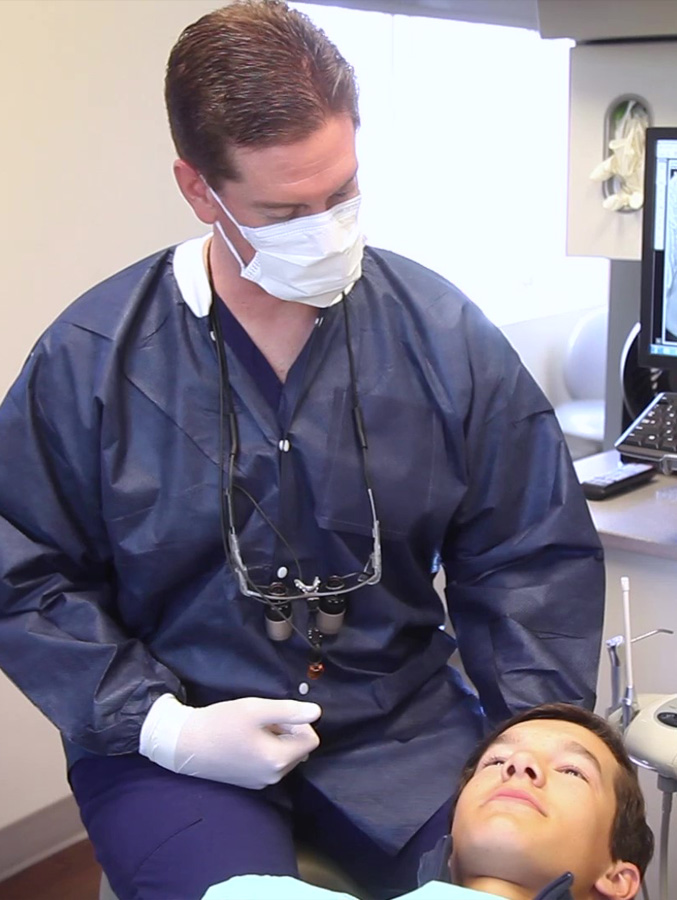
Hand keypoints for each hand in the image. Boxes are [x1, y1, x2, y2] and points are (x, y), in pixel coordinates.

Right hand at [140, 694, 321, 788]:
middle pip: (298, 748)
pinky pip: (269, 763)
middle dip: (287, 730)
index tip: (277, 714)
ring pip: (284, 755)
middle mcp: (273, 777)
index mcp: (278, 760)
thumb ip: (289, 711)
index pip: (311, 739)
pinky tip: (244, 740)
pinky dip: (264, 749)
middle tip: (262, 719)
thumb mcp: (256, 710)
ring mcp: (260, 782)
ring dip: (276, 739)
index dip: (299, 722)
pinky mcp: (249, 782)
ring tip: (251, 729)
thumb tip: (316, 712)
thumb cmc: (220, 724)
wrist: (185, 745)